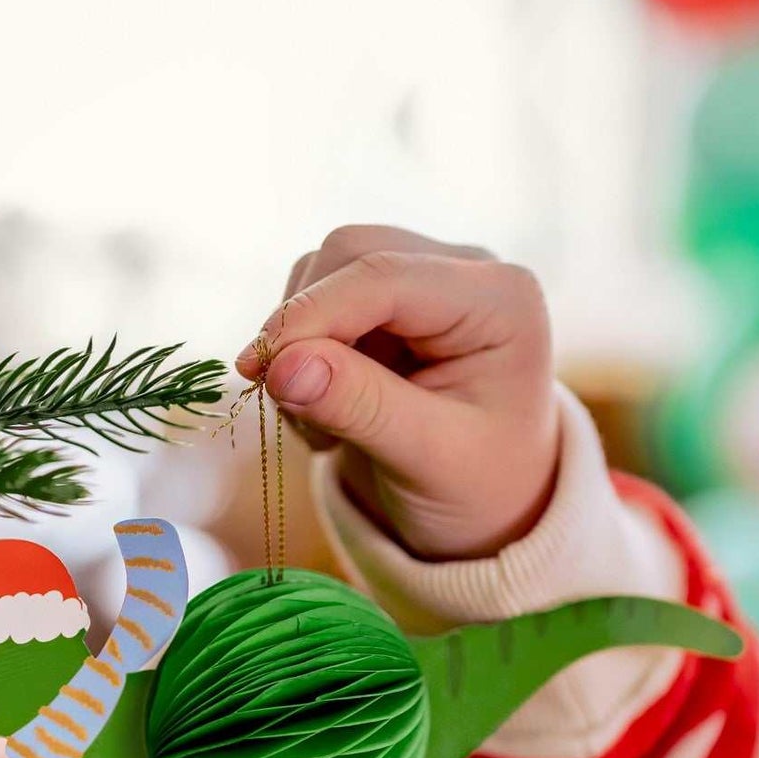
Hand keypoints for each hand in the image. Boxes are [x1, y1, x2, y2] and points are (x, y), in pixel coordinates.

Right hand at [236, 226, 559, 560]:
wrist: (490, 503)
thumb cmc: (479, 486)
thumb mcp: (429, 459)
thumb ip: (360, 407)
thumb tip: (282, 367)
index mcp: (500, 299)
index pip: (385, 276)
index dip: (312, 316)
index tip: (258, 371)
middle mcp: (466, 269)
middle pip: (349, 254)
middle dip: (305, 327)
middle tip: (295, 410)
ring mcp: (425, 276)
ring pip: (323, 270)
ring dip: (300, 343)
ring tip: (326, 425)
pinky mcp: (389, 297)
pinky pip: (317, 297)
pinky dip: (302, 351)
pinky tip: (329, 408)